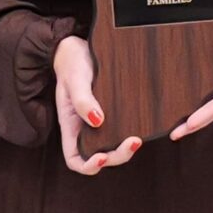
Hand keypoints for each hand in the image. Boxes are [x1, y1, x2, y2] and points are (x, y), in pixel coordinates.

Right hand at [53, 36, 141, 174]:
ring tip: (139, 138)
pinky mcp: (113, 112)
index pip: (75, 159)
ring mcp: (99, 122)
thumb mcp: (75, 79)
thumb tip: (97, 121)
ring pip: (112, 147)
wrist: (79, 46)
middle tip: (134, 142)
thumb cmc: (72, 63)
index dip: (88, 166)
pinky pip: (120, 131)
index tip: (101, 157)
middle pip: (99, 157)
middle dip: (117, 156)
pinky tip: (142, 127)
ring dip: (125, 149)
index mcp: (71, 126)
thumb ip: (82, 100)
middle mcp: (85, 129)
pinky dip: (130, 134)